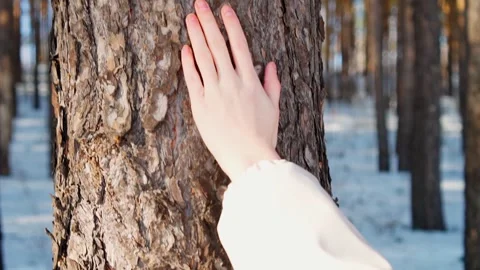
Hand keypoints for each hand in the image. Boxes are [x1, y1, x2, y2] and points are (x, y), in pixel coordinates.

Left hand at [181, 0, 281, 179]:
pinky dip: (189, 63)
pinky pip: (193, 79)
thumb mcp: (273, 108)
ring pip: (204, 58)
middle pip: (218, 46)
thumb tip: (270, 64)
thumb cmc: (262, 135)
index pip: (239, 45)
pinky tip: (186, 48)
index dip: (231, 25)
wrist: (247, 158)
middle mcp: (232, 82)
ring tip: (190, 18)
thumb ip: (272, 84)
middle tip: (200, 4)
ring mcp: (215, 93)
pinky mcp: (201, 105)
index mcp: (250, 81)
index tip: (225, 10)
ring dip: (196, 36)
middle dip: (208, 22)